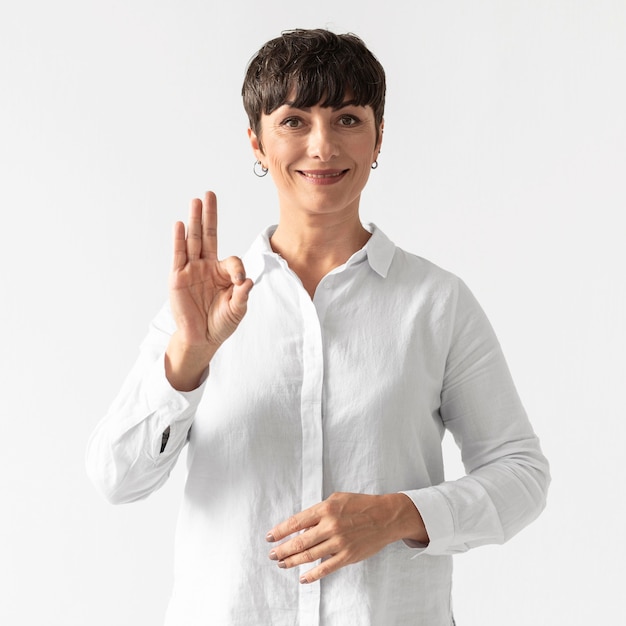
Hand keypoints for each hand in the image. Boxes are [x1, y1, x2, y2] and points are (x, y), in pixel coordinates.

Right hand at [165, 191, 252, 389]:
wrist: (201, 339)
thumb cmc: (220, 324)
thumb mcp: (237, 310)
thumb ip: (242, 296)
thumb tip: (248, 282)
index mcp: (223, 273)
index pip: (232, 261)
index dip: (237, 269)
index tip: (239, 282)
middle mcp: (207, 267)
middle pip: (209, 236)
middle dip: (209, 216)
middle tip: (209, 194)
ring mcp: (191, 270)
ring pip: (193, 241)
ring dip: (194, 221)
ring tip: (196, 201)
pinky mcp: (178, 277)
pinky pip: (179, 255)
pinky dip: (179, 239)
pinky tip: (180, 224)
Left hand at [266, 492, 427, 583]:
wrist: (385, 516)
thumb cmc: (360, 505)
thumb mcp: (337, 499)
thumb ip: (318, 512)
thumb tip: (301, 527)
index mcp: (325, 509)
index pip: (296, 522)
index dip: (280, 531)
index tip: (270, 537)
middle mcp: (330, 526)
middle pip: (299, 542)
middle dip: (282, 549)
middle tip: (272, 554)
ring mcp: (339, 542)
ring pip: (309, 556)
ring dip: (292, 561)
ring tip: (281, 564)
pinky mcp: (347, 556)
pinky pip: (325, 568)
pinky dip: (312, 575)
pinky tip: (303, 578)